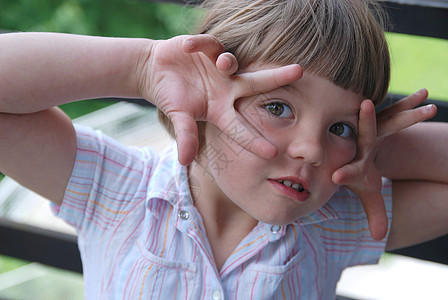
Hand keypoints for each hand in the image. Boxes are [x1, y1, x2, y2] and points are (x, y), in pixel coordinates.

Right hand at [139, 34, 301, 164]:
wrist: (158, 71)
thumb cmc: (172, 97)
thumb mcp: (179, 116)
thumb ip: (186, 135)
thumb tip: (184, 161)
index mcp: (222, 109)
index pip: (241, 127)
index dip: (254, 141)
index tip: (273, 153)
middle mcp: (227, 88)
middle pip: (257, 83)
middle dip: (278, 77)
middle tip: (300, 71)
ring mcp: (219, 67)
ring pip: (232, 62)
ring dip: (229, 62)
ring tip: (221, 63)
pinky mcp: (208, 48)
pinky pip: (208, 44)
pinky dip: (199, 45)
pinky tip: (188, 47)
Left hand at [332, 89, 436, 239]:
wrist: (356, 148)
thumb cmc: (362, 172)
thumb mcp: (368, 191)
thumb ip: (374, 212)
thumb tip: (378, 237)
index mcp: (354, 164)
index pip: (349, 171)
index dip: (344, 174)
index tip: (337, 177)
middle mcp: (360, 142)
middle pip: (365, 133)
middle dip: (368, 121)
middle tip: (366, 107)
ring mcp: (372, 127)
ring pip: (386, 117)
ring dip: (403, 110)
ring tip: (422, 101)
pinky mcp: (383, 118)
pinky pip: (397, 111)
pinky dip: (409, 104)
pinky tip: (424, 93)